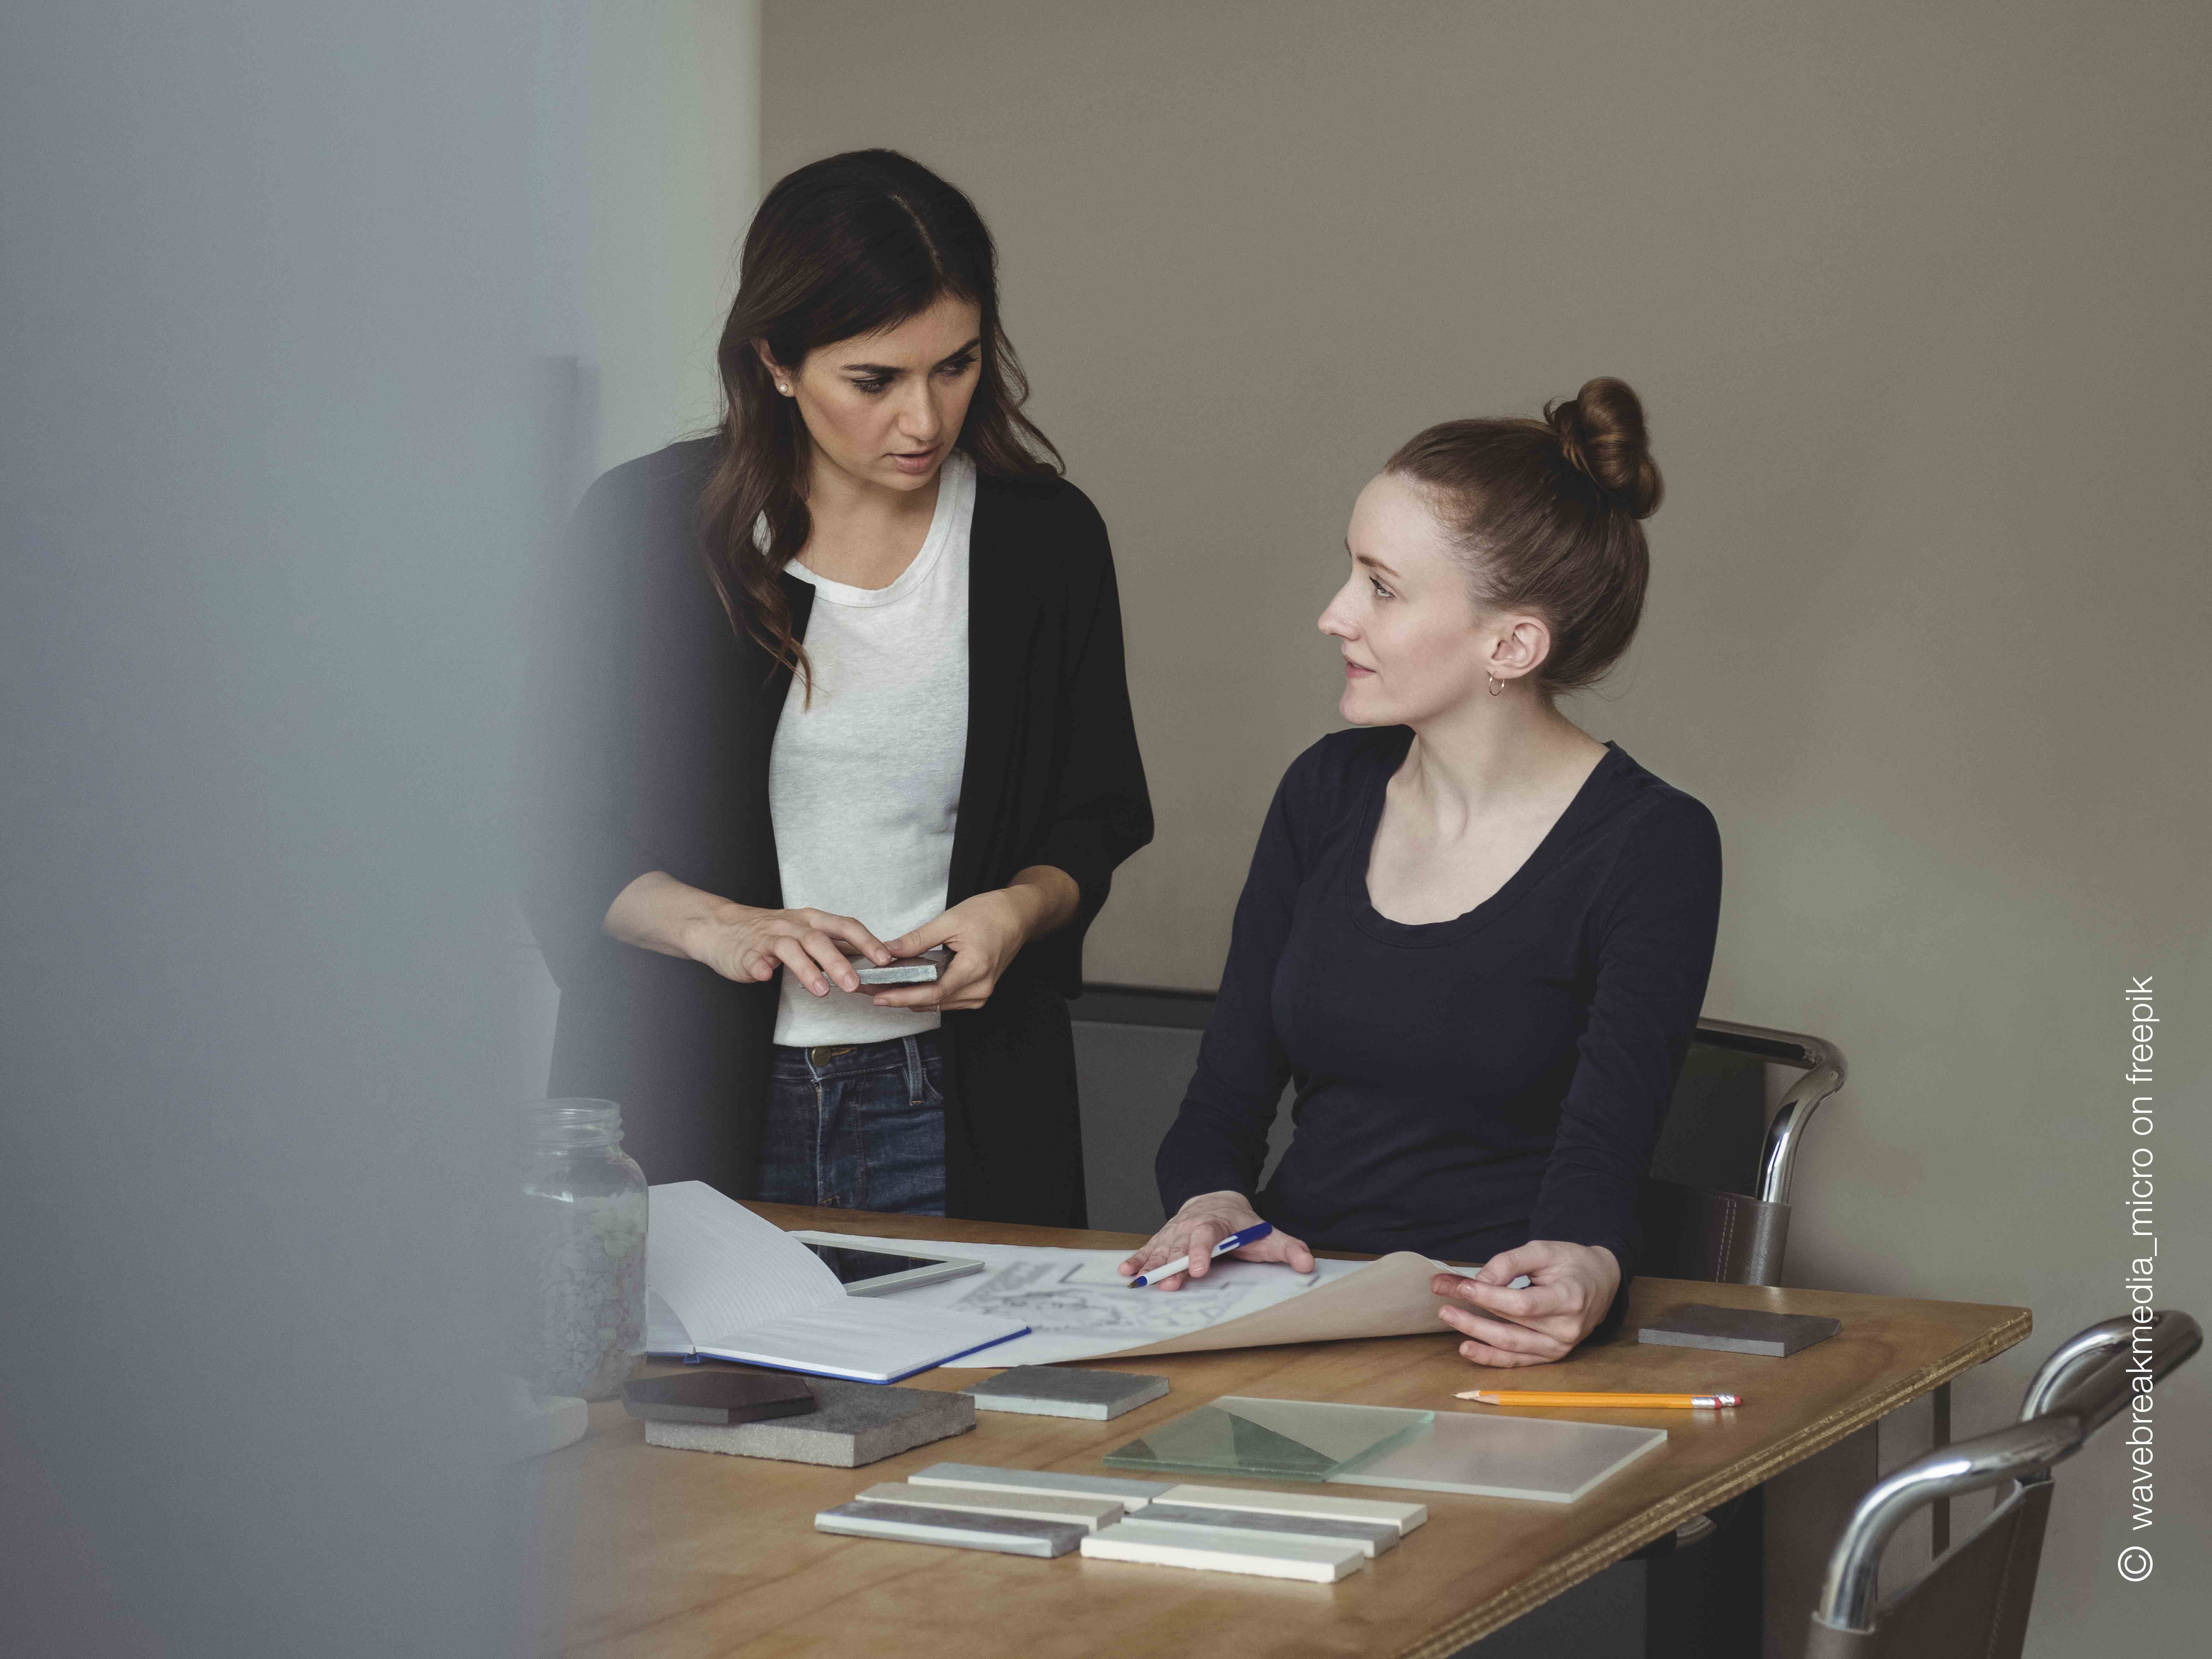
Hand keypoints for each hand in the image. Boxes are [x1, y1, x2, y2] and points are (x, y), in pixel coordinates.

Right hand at [680, 902, 893, 995]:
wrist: (722, 927)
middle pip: (819, 939)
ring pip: (790, 949)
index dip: (866, 941)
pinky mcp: (746, 953)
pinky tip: (765, 977)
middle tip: (854, 984)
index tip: (885, 958)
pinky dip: (759, 968)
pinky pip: (753, 960)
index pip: (844, 926)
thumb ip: (833, 946)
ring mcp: (768, 938)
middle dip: (839, 962)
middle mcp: (792, 926)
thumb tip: (871, 961)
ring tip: (820, 991)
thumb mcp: (805, 932)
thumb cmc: (771, 932)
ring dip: (807, 970)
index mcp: (811, 920)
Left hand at [866, 891, 1027, 1012]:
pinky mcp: (979, 993)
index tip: (879, 996)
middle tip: (870, 991)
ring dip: (911, 998)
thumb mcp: (950, 920)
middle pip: (933, 1002)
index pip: (933, 992)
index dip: (903, 996)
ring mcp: (981, 994)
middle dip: (900, 998)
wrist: (1018, 915)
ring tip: (883, 989)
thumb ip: (918, 939)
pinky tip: (908, 987)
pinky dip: (927, 995)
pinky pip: (948, 1000)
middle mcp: (980, 988)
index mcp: (975, 968)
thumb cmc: (990, 913)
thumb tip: (888, 951)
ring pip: (939, 1004)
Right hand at [1115, 1192, 1313, 1289]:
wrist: (1216, 1201)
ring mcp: (1175, 1232)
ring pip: (1162, 1249)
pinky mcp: (1164, 1238)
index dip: (1200, 1252)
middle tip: (1168, 1285)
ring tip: (1139, 1280)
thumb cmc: (1243, 1225)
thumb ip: (1288, 1248)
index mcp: (1216, 1224)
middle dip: (1173, 1266)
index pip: (1207, 1235)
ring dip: (1151, 1265)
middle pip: (1180, 1246)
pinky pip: (1149, 1248)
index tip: (1197, 1269)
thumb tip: (1307, 1264)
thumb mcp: (1267, 1234)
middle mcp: (1191, 1227)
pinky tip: (1127, 1271)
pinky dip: (1138, 1259)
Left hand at [1430, 1241, 1619, 1365]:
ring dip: (1476, 1334)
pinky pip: (1517, 1361)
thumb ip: (1510, 1262)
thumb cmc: (1570, 1263)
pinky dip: (1490, 1357)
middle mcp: (1567, 1329)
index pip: (1522, 1304)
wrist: (1600, 1283)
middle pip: (1512, 1327)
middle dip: (1473, 1315)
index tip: (1462, 1286)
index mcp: (1569, 1298)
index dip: (1490, 1297)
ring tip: (1449, 1317)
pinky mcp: (1551, 1356)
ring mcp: (1559, 1347)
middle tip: (1443, 1302)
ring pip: (1510, 1346)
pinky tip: (1467, 1348)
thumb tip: (1480, 1280)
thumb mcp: (1543, 1250)